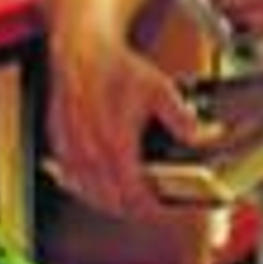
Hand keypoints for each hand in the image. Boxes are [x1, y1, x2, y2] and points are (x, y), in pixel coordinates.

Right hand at [48, 39, 206, 215]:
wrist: (81, 51)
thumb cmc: (117, 68)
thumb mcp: (159, 89)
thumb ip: (181, 117)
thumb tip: (203, 136)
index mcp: (116, 146)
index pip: (136, 197)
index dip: (156, 211)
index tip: (170, 212)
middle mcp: (90, 154)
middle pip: (114, 202)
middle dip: (138, 211)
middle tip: (158, 209)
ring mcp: (71, 152)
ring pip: (91, 195)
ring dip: (113, 204)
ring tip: (134, 203)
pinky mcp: (59, 145)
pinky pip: (72, 180)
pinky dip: (89, 189)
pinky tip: (102, 187)